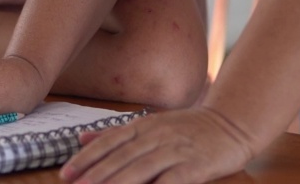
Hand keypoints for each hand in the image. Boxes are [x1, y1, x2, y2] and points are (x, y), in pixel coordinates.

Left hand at [60, 106, 256, 183]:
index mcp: (144, 125)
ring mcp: (176, 149)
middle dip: (96, 172)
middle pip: (122, 155)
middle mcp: (157, 135)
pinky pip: (172, 179)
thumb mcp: (151, 123)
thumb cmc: (189, 128)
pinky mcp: (195, 165)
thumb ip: (115, 131)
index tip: (66, 174)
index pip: (109, 141)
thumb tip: (81, 138)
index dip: (87, 158)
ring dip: (119, 181)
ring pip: (142, 167)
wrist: (233, 124)